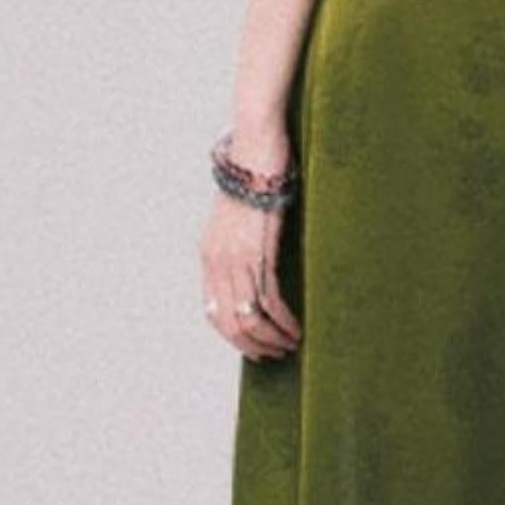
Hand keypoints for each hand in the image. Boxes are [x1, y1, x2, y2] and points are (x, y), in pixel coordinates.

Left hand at [200, 125, 303, 360]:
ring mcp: (236, 258)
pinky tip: (296, 327)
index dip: (232, 336)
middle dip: (252, 345)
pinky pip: (268, 299)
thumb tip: (253, 267)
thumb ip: (239, 245)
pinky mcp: (258, 251)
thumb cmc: (252, 178)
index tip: (253, 347)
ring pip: (249, 316)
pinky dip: (283, 320)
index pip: (212, 311)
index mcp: (208, 255)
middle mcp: (217, 262)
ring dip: (271, 337)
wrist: (254, 150)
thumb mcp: (237, 218)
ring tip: (291, 344)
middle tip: (274, 354)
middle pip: (228, 321)